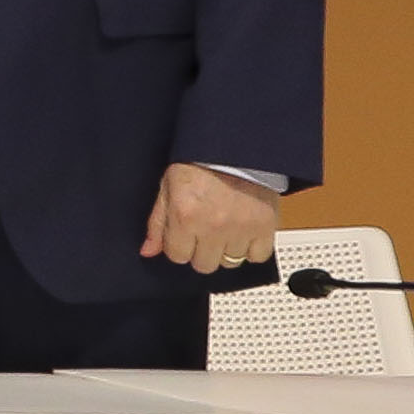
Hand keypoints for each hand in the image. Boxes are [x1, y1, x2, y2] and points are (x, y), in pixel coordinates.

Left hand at [143, 162, 279, 278]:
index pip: (177, 256)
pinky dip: (251, 249)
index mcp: (185, 216)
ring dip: (225, 250)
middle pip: (204, 265)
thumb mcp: (167, 187)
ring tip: (224, 229)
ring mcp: (241, 229)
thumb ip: (157, 223)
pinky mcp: (266, 227)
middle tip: (204, 232)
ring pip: (230, 263)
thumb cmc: (198, 163)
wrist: (234, 148)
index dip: (178, 246)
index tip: (183, 235)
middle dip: (200, 251)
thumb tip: (147, 251)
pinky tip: (243, 234)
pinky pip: (257, 257)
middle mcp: (213, 227)